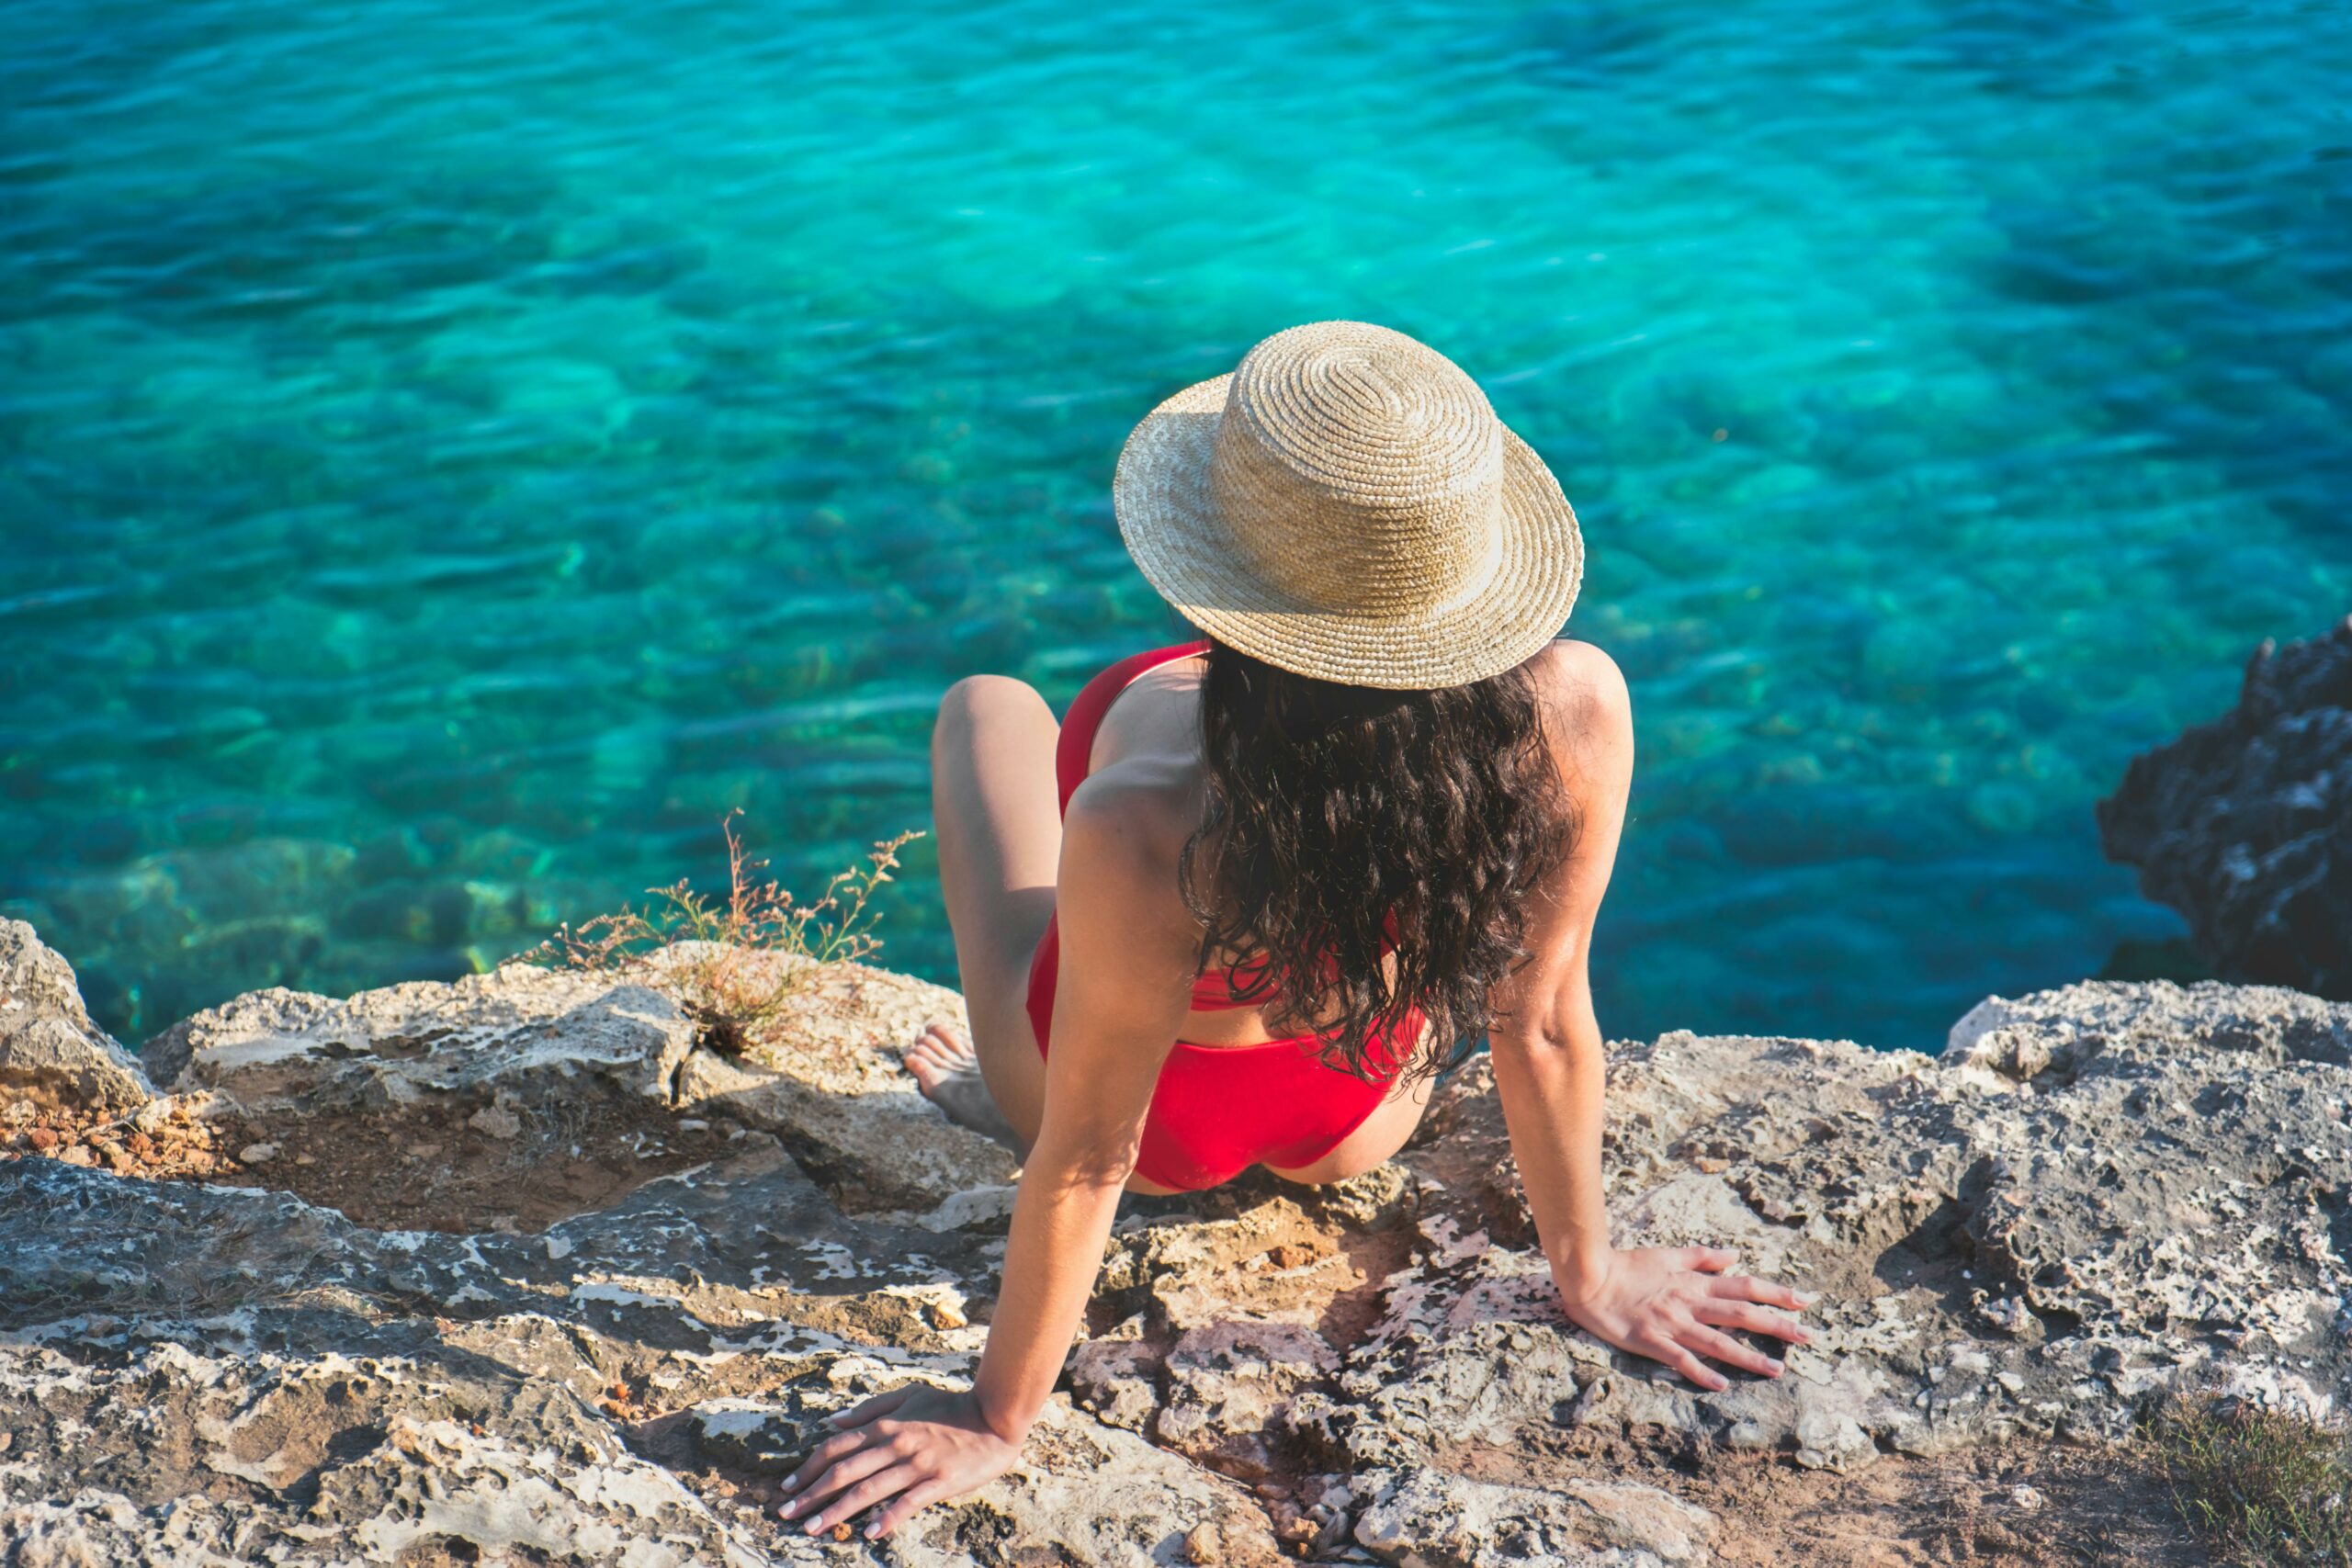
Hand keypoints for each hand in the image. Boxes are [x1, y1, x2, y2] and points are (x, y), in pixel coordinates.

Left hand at [777, 1384, 1022, 1540]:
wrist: (994, 1418)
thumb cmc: (949, 1406)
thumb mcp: (909, 1395)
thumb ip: (870, 1408)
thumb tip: (833, 1421)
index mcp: (886, 1424)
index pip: (837, 1447)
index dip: (809, 1467)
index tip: (787, 1486)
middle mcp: (896, 1443)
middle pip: (845, 1471)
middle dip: (811, 1494)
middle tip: (786, 1513)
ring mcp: (917, 1464)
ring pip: (869, 1490)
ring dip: (837, 1511)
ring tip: (812, 1528)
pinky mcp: (938, 1482)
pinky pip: (907, 1503)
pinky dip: (887, 1518)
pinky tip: (869, 1533)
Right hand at [1553, 1246, 1815, 1391]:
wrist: (1589, 1277)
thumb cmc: (1627, 1266)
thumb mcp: (1667, 1254)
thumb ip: (1702, 1257)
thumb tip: (1734, 1256)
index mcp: (1694, 1283)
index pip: (1744, 1287)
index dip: (1776, 1293)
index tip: (1804, 1301)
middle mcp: (1689, 1304)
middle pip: (1741, 1314)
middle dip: (1777, 1326)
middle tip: (1808, 1337)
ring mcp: (1672, 1324)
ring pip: (1718, 1342)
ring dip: (1749, 1356)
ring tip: (1777, 1369)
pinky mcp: (1652, 1342)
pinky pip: (1681, 1360)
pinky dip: (1702, 1373)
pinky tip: (1722, 1386)